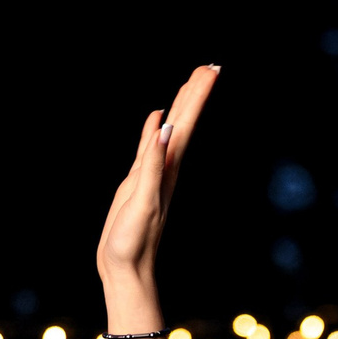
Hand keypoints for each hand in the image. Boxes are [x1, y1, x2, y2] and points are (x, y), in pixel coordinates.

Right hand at [95, 64, 219, 327]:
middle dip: (195, 94)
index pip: (186, 124)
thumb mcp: (141, 202)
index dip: (197, 97)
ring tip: (190, 84)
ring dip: (182, 108)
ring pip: (172, 132)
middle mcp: (165, 169)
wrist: (126, 271)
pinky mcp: (140, 183)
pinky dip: (155, 130)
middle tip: (209, 67)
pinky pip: (151, 148)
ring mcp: (154, 175)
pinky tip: (158, 120)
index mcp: (168, 169)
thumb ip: (151, 166)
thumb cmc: (133, 242)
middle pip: (185, 123)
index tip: (212, 70)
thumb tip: (164, 130)